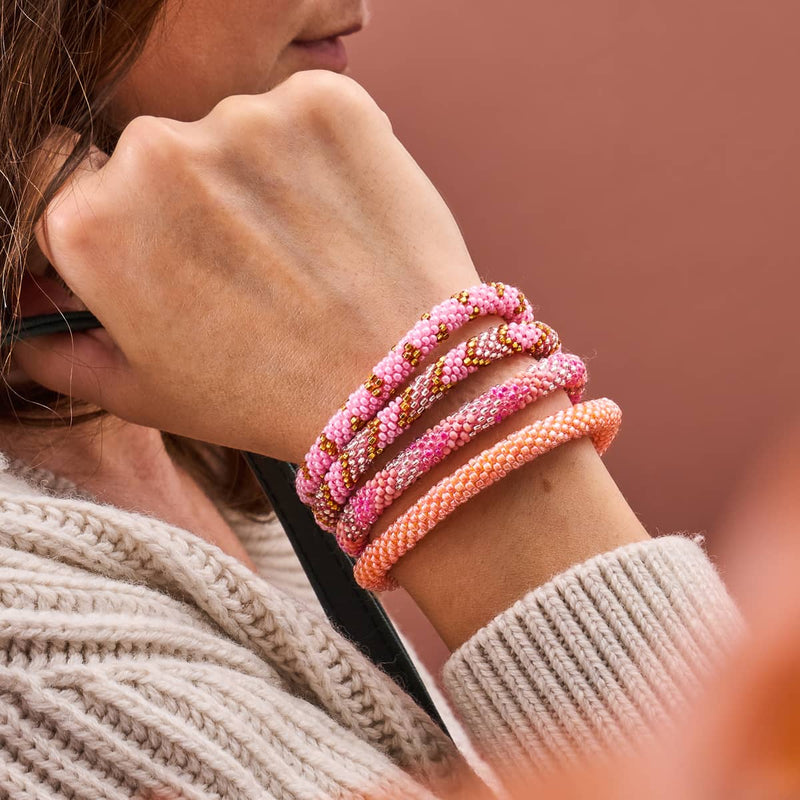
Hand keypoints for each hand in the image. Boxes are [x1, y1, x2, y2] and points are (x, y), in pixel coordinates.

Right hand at [17, 71, 478, 461]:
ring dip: (262, 179)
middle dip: (193, 202)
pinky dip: (321, 157)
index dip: (118, 216)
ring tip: (306, 252)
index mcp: (95, 223)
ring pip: (236, 133)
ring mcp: (246, 119)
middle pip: (158, 155)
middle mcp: (158, 153)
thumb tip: (35, 330)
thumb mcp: (148, 394)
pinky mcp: (327, 102)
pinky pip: (306, 117)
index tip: (162, 242)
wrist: (403, 386)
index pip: (66, 179)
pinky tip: (343, 220)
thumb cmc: (271, 399)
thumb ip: (70, 353)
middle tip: (252, 265)